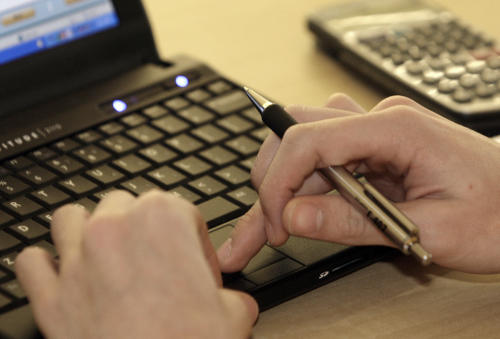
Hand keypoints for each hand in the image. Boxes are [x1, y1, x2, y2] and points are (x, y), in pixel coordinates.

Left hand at [16, 190, 257, 338]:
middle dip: (139, 229)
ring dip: (84, 231)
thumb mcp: (233, 315)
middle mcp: (115, 230)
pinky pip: (31, 263)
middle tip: (154, 262)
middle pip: (123, 204)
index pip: (181, 210)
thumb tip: (233, 303)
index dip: (194, 241)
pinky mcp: (51, 298)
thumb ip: (232, 297)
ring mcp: (78, 261)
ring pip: (69, 219)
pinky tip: (65, 280)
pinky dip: (45, 267)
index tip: (196, 266)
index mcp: (163, 220)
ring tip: (104, 256)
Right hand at [217, 94, 499, 273]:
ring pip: (307, 142)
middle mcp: (381, 119)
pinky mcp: (375, 147)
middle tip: (271, 226)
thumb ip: (354, 222)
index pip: (310, 137)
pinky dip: (309, 184)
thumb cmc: (498, 216)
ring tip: (284, 225)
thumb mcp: (429, 230)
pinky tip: (310, 209)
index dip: (280, 180)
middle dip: (274, 178)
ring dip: (289, 182)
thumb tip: (293, 217)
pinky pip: (327, 156)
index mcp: (397, 127)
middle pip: (298, 131)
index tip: (275, 223)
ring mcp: (377, 130)